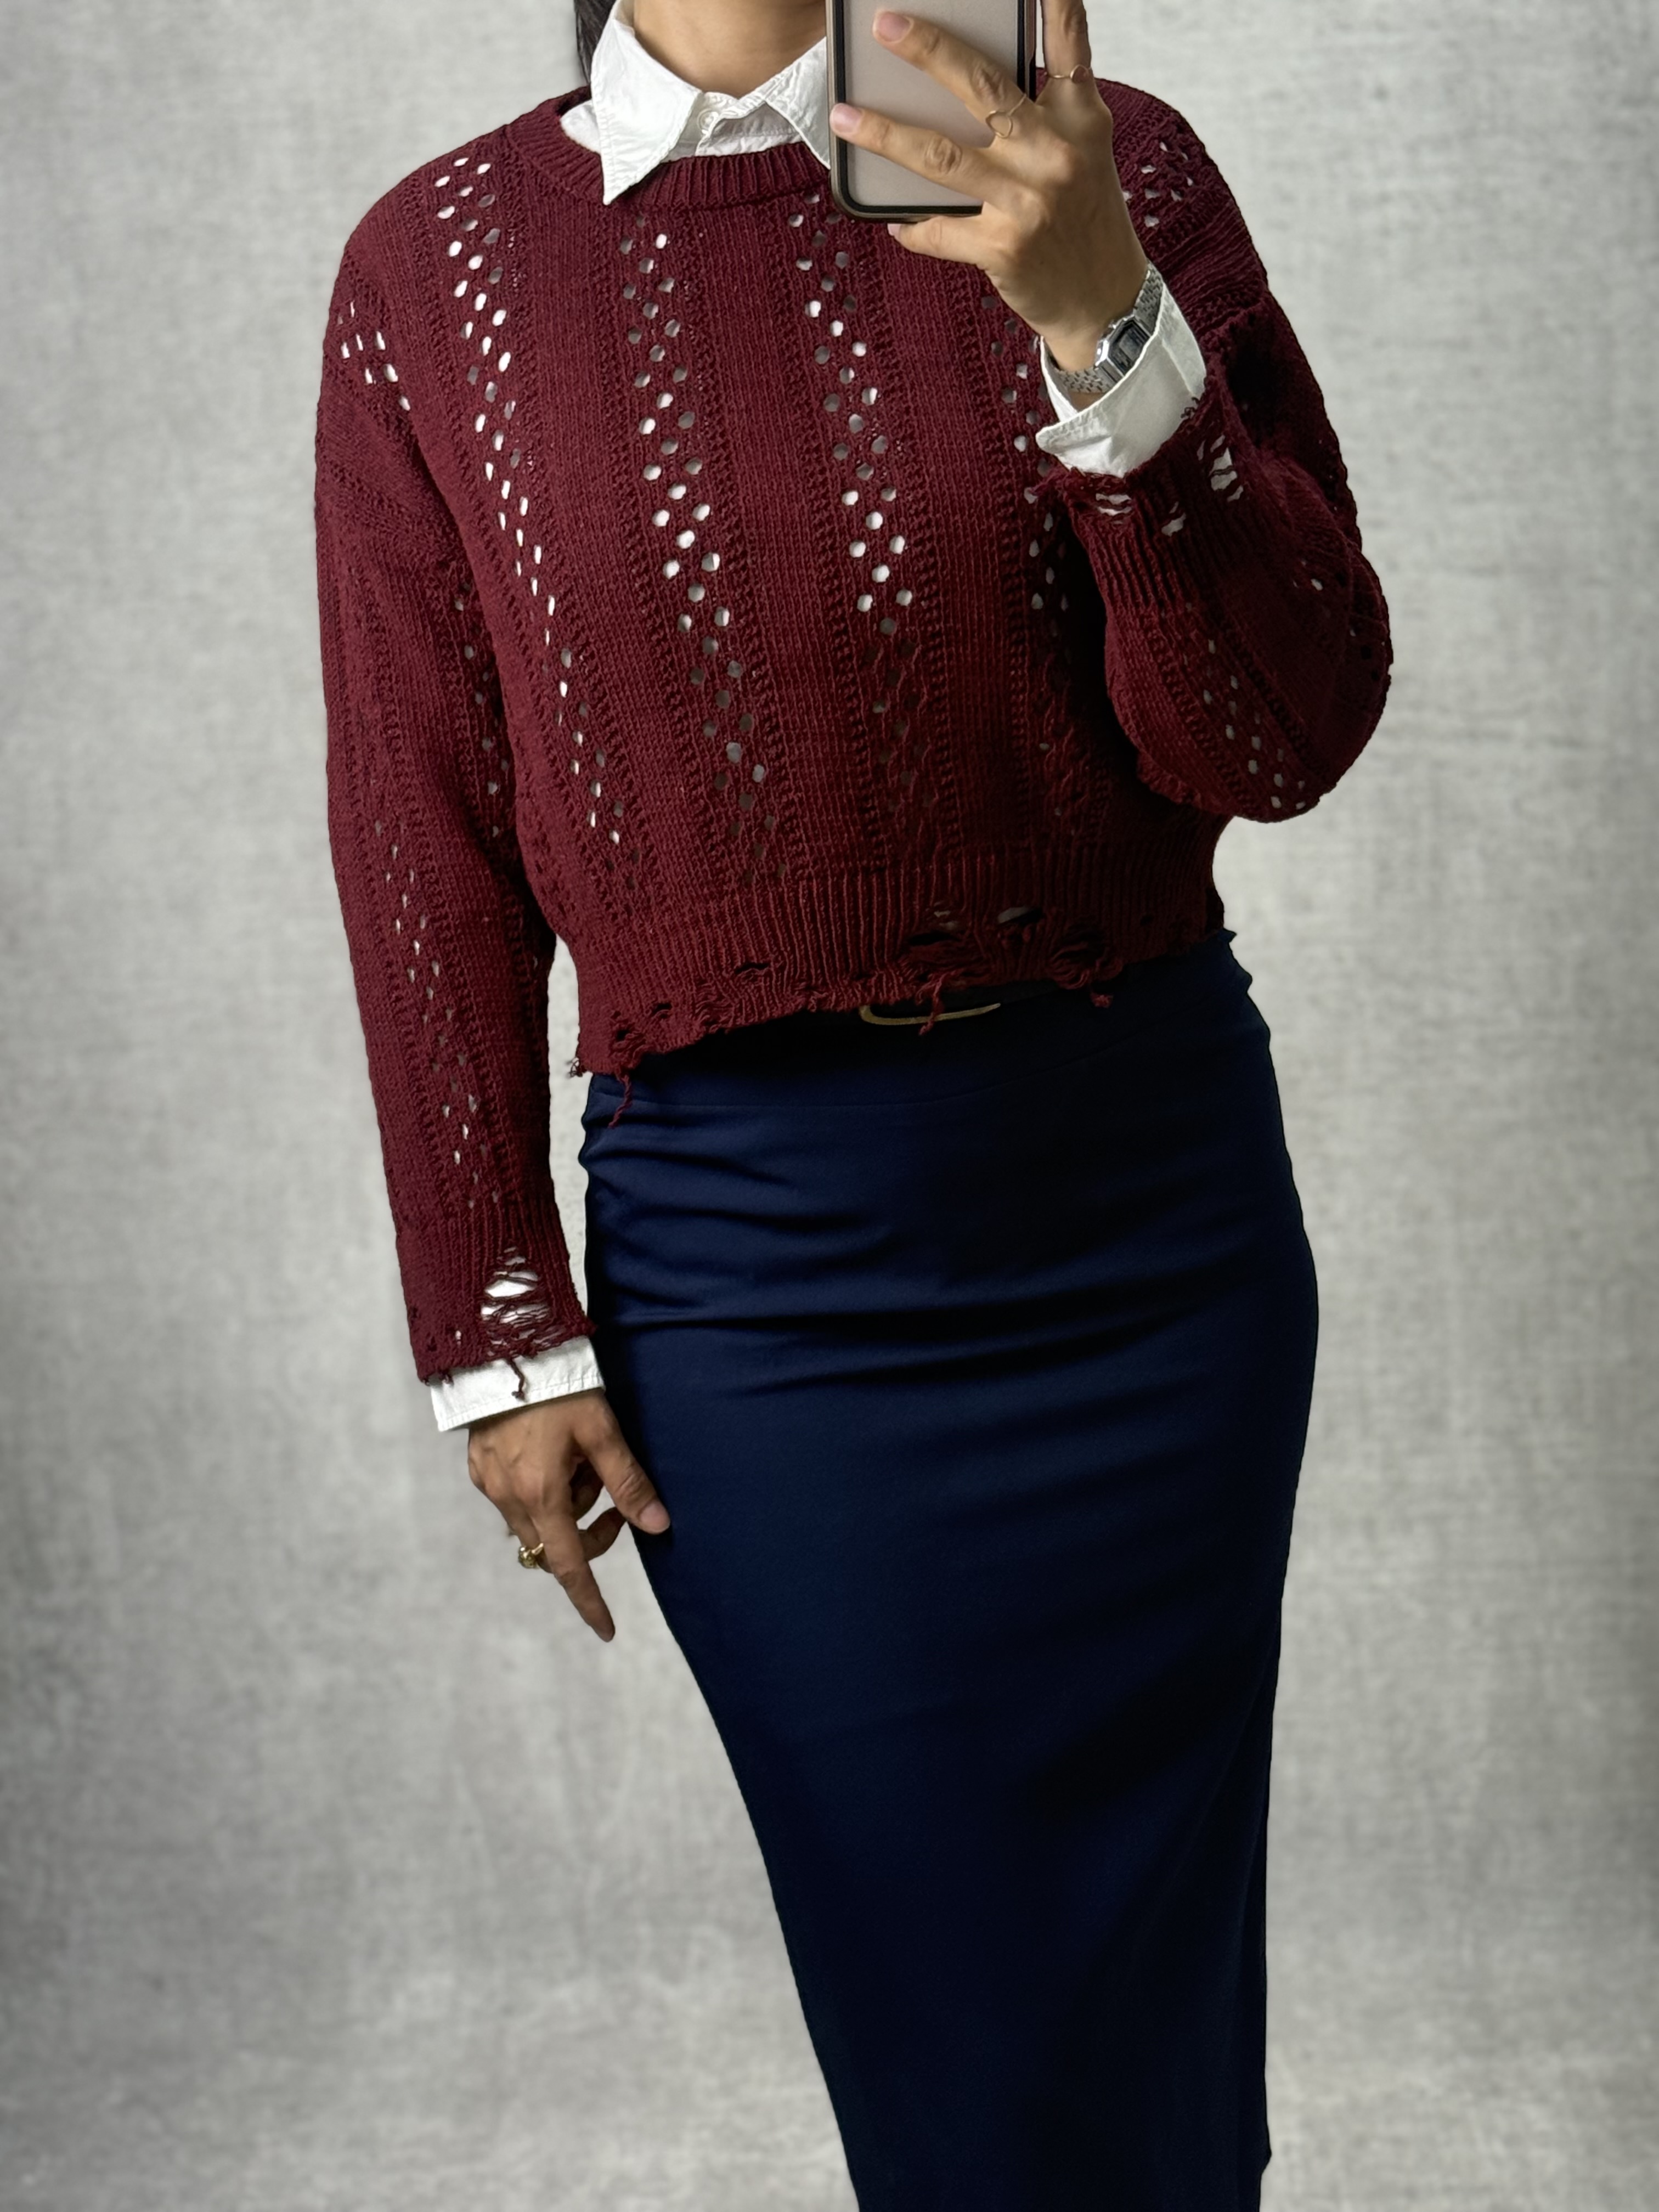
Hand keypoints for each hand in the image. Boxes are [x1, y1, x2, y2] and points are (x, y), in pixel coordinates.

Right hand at [466, 1389, 668, 1641]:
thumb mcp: (602, 1431)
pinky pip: (515, 1498)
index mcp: (541, 1494)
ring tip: (579, 1459)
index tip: (606, 1629)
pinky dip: (541, 1490)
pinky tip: (552, 1452)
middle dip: (587, 1535)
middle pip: (553, 1546)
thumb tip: (659, 1526)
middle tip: (613, 1502)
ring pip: (535, 1521)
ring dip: (565, 1507)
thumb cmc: (559, 1385)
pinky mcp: (479, 1466)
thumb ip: (629, 1482)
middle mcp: (508, 1497)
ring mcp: (489, 1483)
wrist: (503, 1346)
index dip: (589, 1599)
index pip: (568, 1565)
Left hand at [827, 0, 1148, 371]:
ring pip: (941, 156)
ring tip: (846, 117)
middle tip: (886, 25)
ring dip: (885, 134)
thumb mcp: (1082, 152)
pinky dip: (911, 226)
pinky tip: (893, 219)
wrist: (1104, 301)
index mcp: (1080, 118)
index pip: (1066, 41)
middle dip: (929, 51)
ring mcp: (1028, 200)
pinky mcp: (1003, 246)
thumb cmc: (1082, 220)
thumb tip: (965, 85)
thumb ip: (1044, 111)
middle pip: (982, 86)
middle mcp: (1056, 151)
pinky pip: (938, 228)